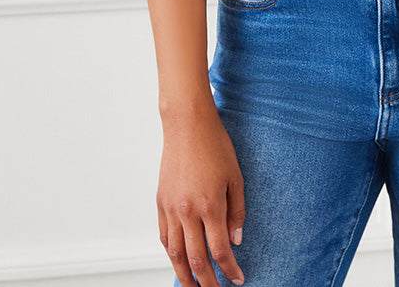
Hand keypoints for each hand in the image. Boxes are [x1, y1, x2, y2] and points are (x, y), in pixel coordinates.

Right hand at [157, 107, 245, 285]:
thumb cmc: (215, 146)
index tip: (237, 280)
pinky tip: (178, 259)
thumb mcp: (235, 176)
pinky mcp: (160, 203)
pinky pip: (164, 236)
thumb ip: (237, 210)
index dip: (229, 269)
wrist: (187, 126)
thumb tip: (236, 239)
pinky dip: (171, 253)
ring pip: (175, 253)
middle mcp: (188, 212)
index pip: (220, 250)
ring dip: (184, 274)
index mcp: (210, 205)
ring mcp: (171, 209)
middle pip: (196, 259)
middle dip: (206, 281)